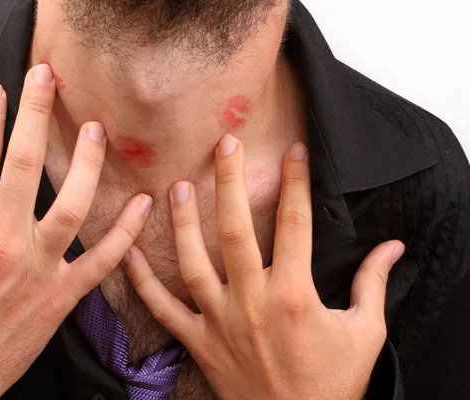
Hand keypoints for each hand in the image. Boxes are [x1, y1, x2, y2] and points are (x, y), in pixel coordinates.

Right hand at [0, 64, 151, 399]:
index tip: (1, 89)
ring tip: (96, 131)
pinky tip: (143, 203)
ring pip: (70, 205)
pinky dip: (126, 233)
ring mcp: (37, 268)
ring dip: (86, 164)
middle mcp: (2, 241)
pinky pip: (101, 260)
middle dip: (36, 114)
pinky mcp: (61, 296)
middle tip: (49, 78)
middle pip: (23, 164)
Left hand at [124, 135, 403, 398]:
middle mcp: (251, 301)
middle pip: (236, 231)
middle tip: (224, 144)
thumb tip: (393, 247)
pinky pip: (162, 309)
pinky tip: (130, 252)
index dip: (296, 182)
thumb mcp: (365, 333)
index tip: (293, 150)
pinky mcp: (198, 341)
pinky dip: (143, 281)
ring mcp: (219, 321)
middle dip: (230, 183)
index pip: (296, 224)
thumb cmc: (331, 385)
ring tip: (179, 186)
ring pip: (194, 262)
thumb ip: (372, 284)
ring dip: (184, 223)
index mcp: (294, 295)